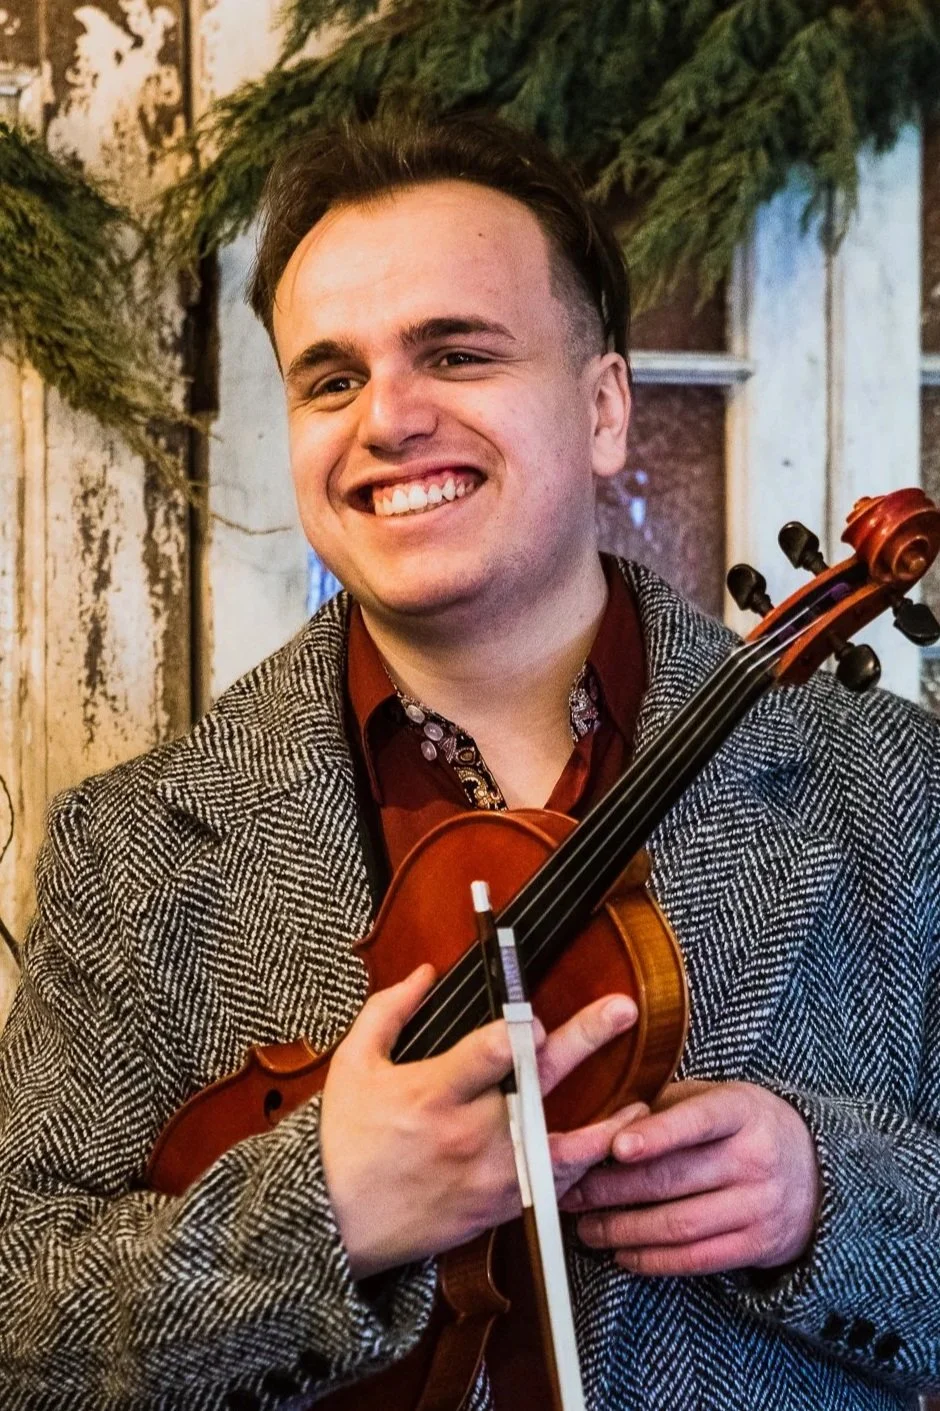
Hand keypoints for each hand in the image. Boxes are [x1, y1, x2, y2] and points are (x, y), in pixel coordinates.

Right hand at [319, 964, 642, 1278]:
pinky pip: (552, 1187)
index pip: (487, 1055)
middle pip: (536, 1086)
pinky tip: (609, 1148)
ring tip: (641, 1107)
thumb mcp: (353, 1064)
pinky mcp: (499, 1208)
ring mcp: (489, 1177)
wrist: (335, 1225)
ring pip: (560, 1150)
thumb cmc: (344, 1140)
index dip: (515, 1032)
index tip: (534, 1017)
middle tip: (620, 1011)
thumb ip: (390, 1010)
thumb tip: (427, 971)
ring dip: (604, 1128)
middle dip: (582, 1041)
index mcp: (431, 1094)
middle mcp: (467, 1135)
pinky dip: (581, 1168)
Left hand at [559, 1079, 820, 1276]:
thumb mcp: (720, 1099)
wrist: (817, 1173)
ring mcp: (759, 1206)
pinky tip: (622, 1253)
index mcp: (741, 1111)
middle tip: (571, 1192)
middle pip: (673, 1179)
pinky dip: (652, 1260)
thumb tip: (605, 1123)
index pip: (697, 1120)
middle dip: (612, 1189)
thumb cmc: (745, 1126)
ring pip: (678, 1225)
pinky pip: (695, 1259)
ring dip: (623, 1231)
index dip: (656, 1134)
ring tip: (586, 1228)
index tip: (616, 1146)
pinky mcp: (757, 1246)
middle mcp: (755, 1159)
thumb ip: (670, 1107)